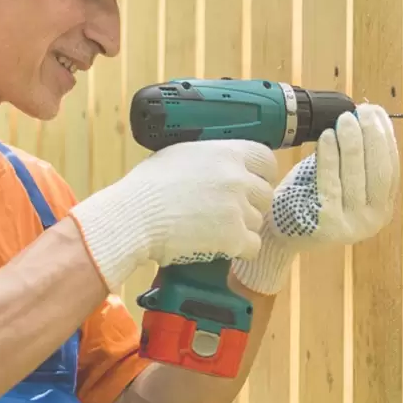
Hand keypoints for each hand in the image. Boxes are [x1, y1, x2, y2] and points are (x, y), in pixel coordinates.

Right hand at [69, 140, 278, 290]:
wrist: (135, 216)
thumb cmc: (147, 187)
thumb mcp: (179, 155)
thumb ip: (207, 158)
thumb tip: (215, 164)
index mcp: (226, 152)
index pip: (266, 160)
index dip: (261, 174)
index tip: (252, 184)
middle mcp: (238, 177)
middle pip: (265, 194)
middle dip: (251, 205)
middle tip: (228, 212)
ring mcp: (239, 208)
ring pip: (257, 222)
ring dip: (241, 228)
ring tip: (214, 230)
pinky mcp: (235, 237)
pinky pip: (252, 246)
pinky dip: (238, 250)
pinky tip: (219, 247)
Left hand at [231, 103, 399, 294]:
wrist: (280, 233)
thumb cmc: (310, 198)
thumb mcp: (340, 178)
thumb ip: (356, 156)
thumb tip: (368, 116)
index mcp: (381, 207)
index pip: (391, 168)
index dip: (385, 138)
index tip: (377, 114)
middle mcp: (373, 219)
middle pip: (379, 171)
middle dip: (372, 137)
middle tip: (362, 112)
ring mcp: (352, 225)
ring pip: (356, 175)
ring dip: (352, 143)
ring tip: (344, 119)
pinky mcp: (328, 225)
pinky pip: (331, 183)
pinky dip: (330, 157)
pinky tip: (327, 138)